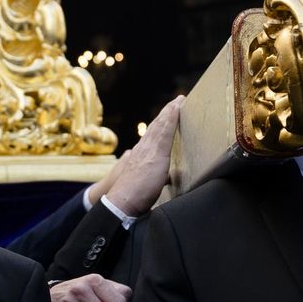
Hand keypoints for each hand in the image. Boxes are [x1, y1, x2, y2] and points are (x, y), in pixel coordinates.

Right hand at [90, 95, 181, 217]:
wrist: (123, 201)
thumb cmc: (133, 197)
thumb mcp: (148, 184)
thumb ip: (156, 176)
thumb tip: (165, 178)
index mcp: (141, 156)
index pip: (153, 136)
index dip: (162, 125)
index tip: (168, 115)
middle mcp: (143, 148)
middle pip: (157, 126)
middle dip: (167, 114)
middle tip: (177, 102)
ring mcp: (149, 149)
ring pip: (161, 125)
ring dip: (171, 111)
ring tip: (179, 100)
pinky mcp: (156, 152)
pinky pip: (165, 130)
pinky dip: (171, 117)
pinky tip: (177, 107)